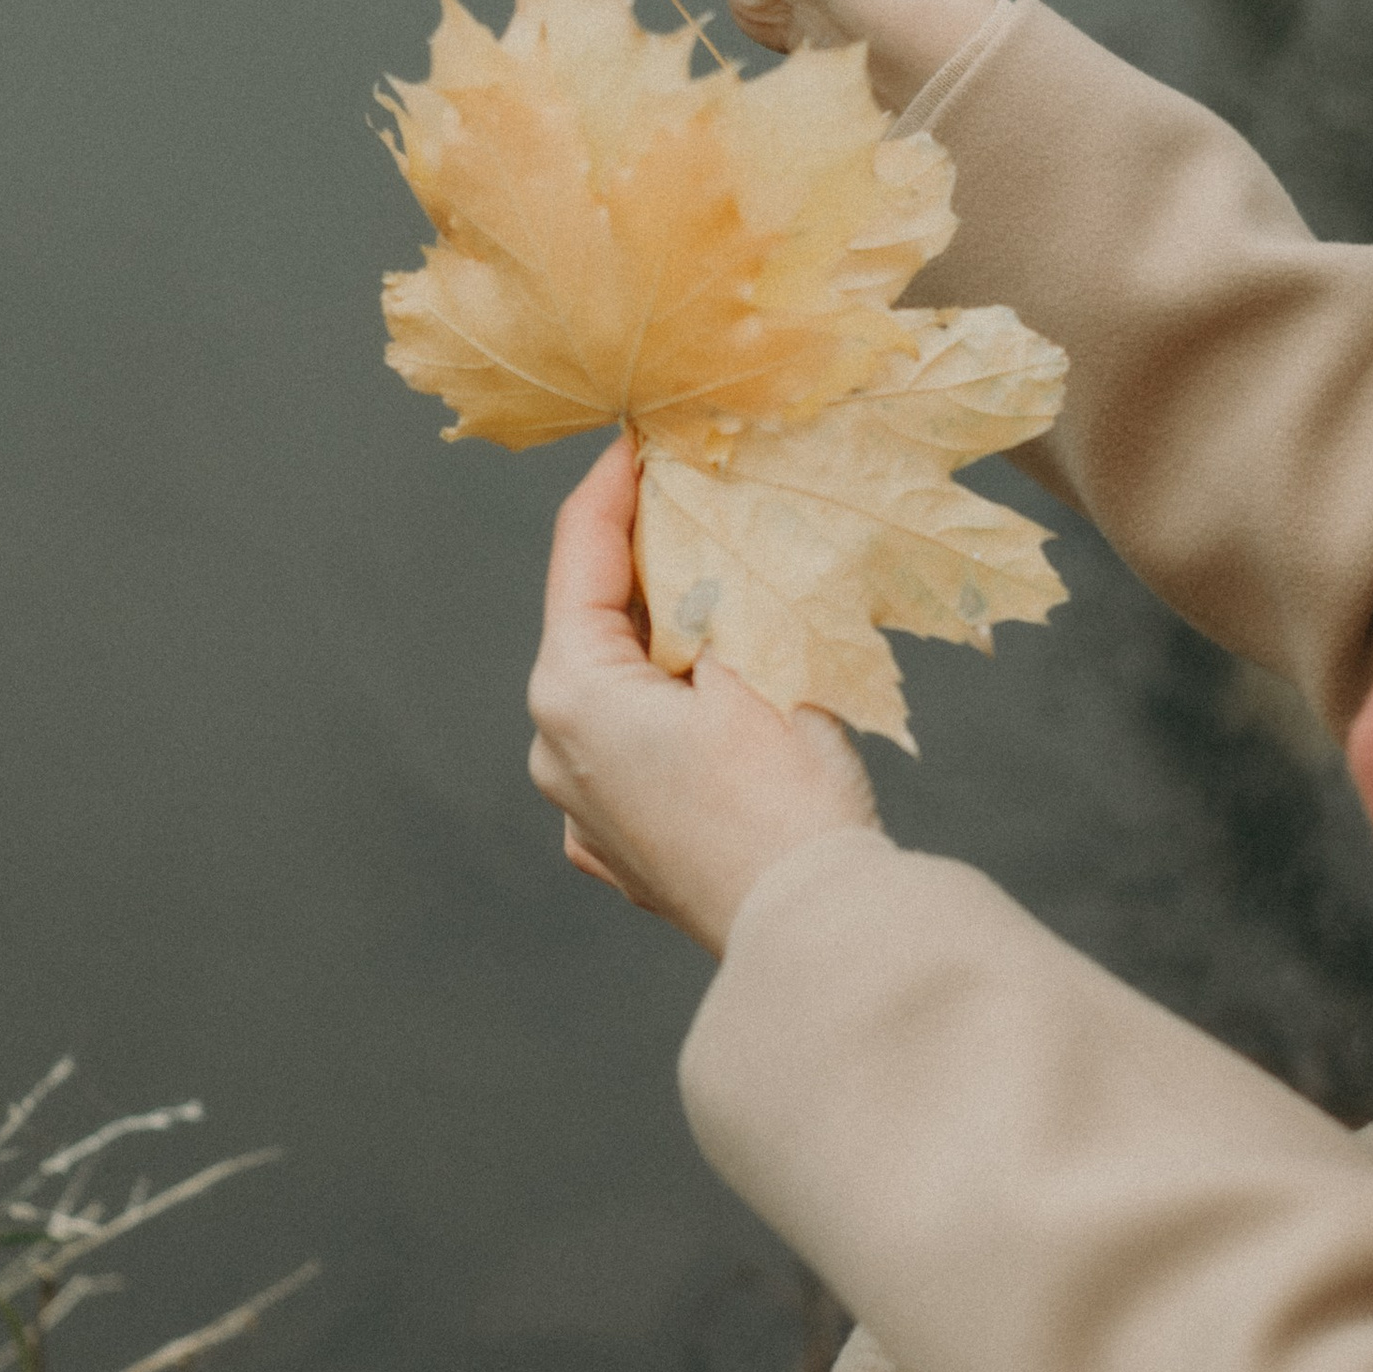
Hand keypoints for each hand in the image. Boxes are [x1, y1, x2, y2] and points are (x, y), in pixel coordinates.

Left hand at [528, 435, 881, 953]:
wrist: (817, 937)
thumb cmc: (787, 801)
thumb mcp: (760, 660)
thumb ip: (721, 585)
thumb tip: (711, 527)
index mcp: (571, 694)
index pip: (581, 555)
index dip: (613, 484)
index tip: (642, 434)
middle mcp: (555, 753)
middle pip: (597, 626)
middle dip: (649, 567)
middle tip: (701, 504)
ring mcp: (584, 812)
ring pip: (621, 693)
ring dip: (669, 647)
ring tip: (730, 601)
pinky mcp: (625, 853)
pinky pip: (640, 756)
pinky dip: (676, 718)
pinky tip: (729, 706)